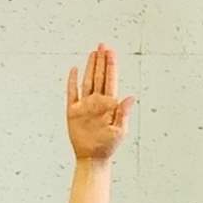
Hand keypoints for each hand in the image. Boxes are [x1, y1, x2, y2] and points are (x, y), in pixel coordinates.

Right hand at [65, 43, 134, 161]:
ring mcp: (85, 105)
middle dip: (101, 60)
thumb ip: (123, 113)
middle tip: (102, 45)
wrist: (92, 158)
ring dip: (90, 66)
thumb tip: (131, 97)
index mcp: (109, 104)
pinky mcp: (73, 112)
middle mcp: (97, 101)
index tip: (110, 51)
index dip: (110, 65)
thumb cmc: (108, 146)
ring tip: (93, 53)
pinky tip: (75, 70)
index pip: (110, 80)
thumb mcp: (119, 130)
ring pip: (87, 81)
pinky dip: (72, 81)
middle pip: (99, 76)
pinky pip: (72, 93)